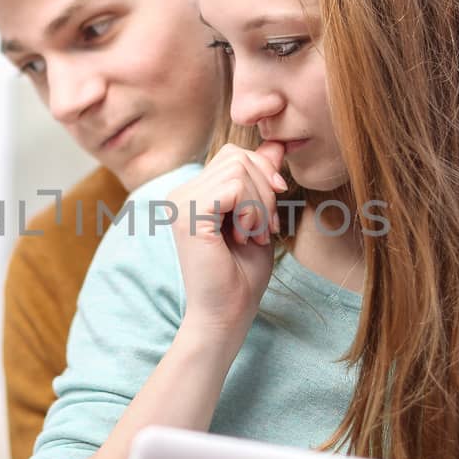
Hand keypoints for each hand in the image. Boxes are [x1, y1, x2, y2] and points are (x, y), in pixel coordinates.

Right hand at [167, 141, 286, 338]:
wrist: (227, 315)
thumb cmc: (242, 275)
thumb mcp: (260, 217)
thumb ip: (263, 180)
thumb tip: (278, 142)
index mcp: (194, 193)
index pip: (234, 156)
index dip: (263, 176)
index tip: (270, 217)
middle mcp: (181, 193)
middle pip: (238, 157)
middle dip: (266, 191)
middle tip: (264, 230)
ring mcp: (180, 201)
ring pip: (239, 169)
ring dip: (260, 205)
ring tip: (252, 236)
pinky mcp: (188, 214)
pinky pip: (235, 187)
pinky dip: (252, 212)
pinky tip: (244, 237)